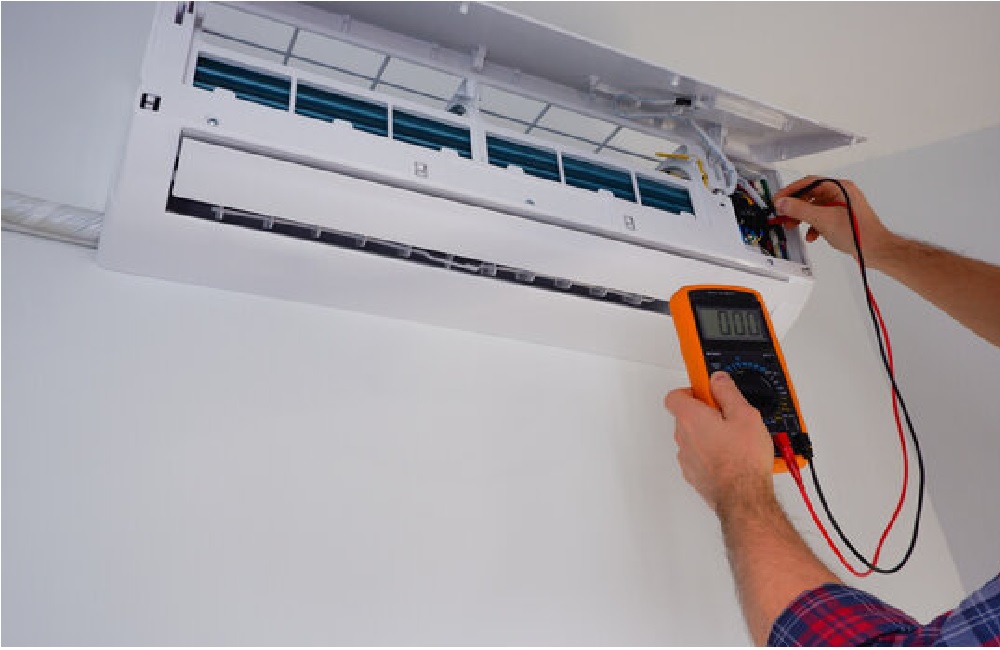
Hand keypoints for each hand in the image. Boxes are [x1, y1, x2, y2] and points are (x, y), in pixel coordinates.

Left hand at [664, 372, 775, 514]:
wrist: (743, 497)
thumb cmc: (743, 460)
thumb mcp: (744, 415)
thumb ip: (727, 392)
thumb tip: (718, 379)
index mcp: (691, 418)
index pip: (675, 396)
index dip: (691, 391)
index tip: (708, 391)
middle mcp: (683, 438)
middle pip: (685, 416)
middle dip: (705, 413)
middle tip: (727, 415)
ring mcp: (687, 458)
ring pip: (693, 438)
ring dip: (708, 434)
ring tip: (735, 438)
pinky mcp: (695, 475)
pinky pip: (699, 456)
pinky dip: (711, 453)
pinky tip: (732, 456)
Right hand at [773, 177, 896, 268]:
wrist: (875, 250)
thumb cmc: (859, 233)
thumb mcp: (823, 220)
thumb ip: (800, 210)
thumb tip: (783, 203)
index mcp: (840, 188)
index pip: (809, 183)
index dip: (790, 191)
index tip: (778, 200)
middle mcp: (841, 195)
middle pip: (810, 195)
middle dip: (794, 206)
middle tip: (782, 213)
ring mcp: (841, 207)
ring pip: (814, 208)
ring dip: (802, 217)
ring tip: (792, 225)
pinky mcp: (841, 218)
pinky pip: (821, 218)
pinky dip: (813, 225)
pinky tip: (811, 235)